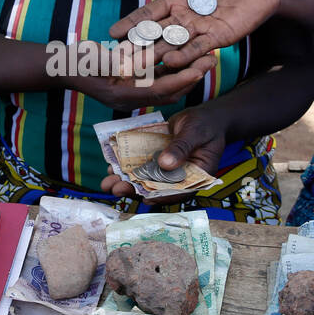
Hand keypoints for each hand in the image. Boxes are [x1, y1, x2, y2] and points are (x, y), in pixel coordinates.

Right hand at [69, 41, 216, 111]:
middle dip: (191, 75)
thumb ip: (110, 63)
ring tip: (207, 55)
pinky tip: (188, 52)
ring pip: (167, 82)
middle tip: (212, 60)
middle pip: (168, 89)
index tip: (199, 70)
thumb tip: (126, 66)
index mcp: (122, 95)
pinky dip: (174, 66)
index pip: (158, 90)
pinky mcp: (134, 81)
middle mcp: (131, 96)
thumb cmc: (74, 62)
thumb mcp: (91, 60)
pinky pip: (159, 76)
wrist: (62, 65)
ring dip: (187, 69)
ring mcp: (133, 90)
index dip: (179, 80)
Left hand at [99, 106, 225, 201]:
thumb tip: (165, 164)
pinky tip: (112, 167)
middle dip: (135, 190)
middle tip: (116, 189)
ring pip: (145, 179)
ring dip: (126, 181)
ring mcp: (166, 169)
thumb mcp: (195, 133)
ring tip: (107, 183)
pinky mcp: (156, 159)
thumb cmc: (206, 125)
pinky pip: (141, 166)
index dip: (161, 196)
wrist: (204, 117)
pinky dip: (127, 167)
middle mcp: (179, 177)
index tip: (145, 198)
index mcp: (196, 177)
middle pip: (157, 188)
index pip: (178, 192)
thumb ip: (181, 147)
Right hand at [109, 0, 280, 70]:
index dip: (132, 23)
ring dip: (157, 55)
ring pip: (174, 44)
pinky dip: (186, 54)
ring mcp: (201, 28)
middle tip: (118, 58)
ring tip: (139, 65)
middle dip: (138, 46)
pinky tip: (171, 61)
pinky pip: (199, 47)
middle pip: (157, 34)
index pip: (150, 13)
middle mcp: (185, 16)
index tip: (113, 33)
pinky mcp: (219, 36)